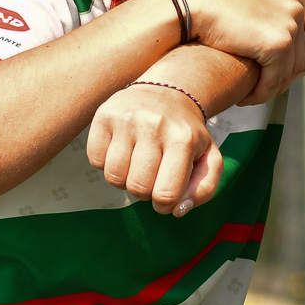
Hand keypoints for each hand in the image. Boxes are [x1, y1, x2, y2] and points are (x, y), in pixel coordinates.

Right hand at [86, 82, 223, 214]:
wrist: (167, 94)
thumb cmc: (187, 134)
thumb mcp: (209, 158)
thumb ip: (204, 189)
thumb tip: (178, 210)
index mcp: (183, 139)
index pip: (166, 194)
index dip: (164, 205)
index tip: (166, 195)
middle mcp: (154, 126)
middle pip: (137, 188)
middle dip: (145, 192)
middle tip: (153, 176)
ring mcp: (126, 119)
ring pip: (114, 177)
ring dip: (124, 179)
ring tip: (137, 164)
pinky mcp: (104, 115)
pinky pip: (95, 160)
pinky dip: (106, 163)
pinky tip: (122, 151)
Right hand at [173, 0, 304, 100]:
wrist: (190, 2)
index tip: (290, 71)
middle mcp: (297, 6)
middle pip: (304, 55)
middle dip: (285, 76)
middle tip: (263, 87)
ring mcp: (290, 25)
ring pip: (288, 72)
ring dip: (269, 88)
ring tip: (250, 94)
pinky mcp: (279, 45)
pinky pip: (274, 80)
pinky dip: (260, 94)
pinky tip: (244, 98)